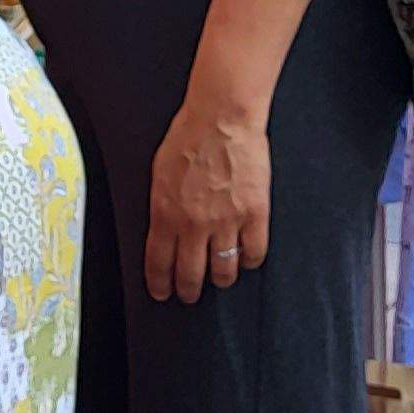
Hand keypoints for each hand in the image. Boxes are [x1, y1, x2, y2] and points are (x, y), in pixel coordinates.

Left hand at [145, 91, 269, 304]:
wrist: (221, 118)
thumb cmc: (188, 137)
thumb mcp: (158, 174)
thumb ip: (161, 207)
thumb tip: (161, 231)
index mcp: (165, 213)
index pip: (159, 263)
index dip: (161, 284)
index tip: (162, 293)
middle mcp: (194, 224)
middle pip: (191, 275)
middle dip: (188, 291)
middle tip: (189, 294)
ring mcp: (226, 221)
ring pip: (224, 270)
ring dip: (221, 279)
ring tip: (220, 278)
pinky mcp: (254, 214)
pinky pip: (254, 253)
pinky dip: (250, 261)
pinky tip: (246, 257)